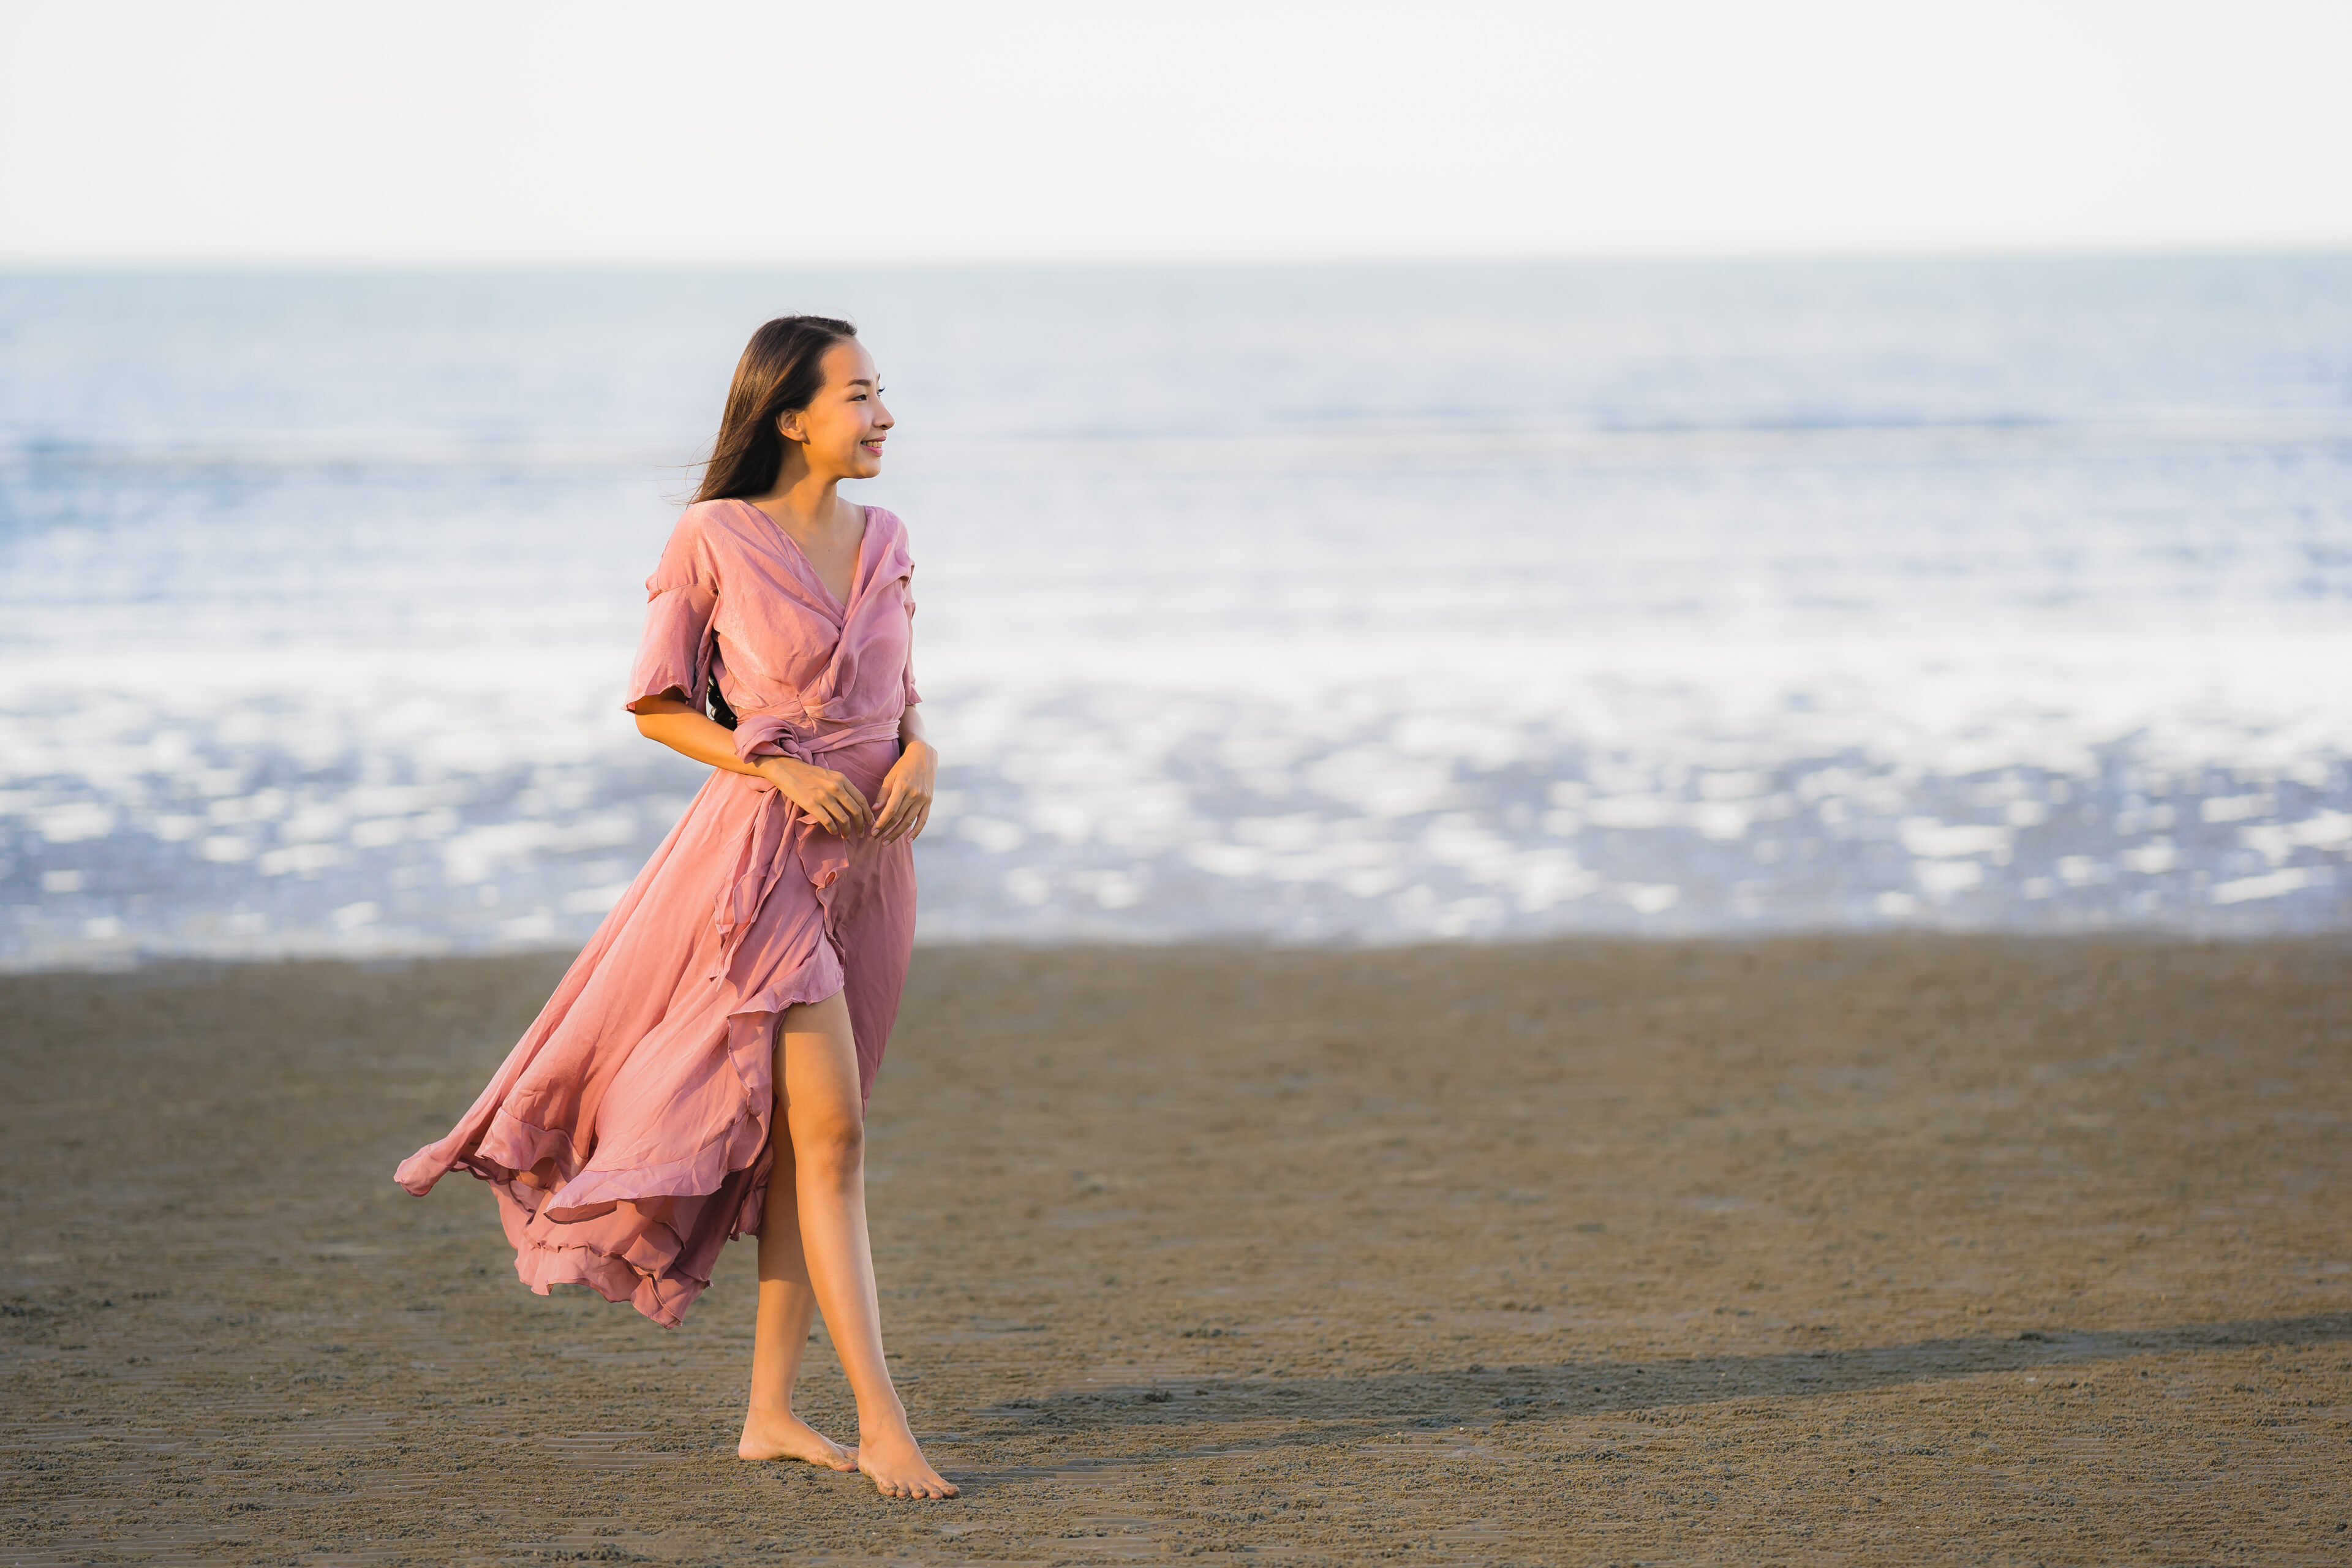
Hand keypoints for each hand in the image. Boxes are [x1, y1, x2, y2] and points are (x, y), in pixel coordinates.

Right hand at [758, 756, 872, 836]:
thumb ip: (842, 786)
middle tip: (861, 833)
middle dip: (861, 825)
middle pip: (856, 811)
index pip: (861, 799)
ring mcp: (824, 796)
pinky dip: (833, 829)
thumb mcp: (830, 775)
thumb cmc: (809, 774)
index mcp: (842, 779)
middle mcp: (836, 787)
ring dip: (847, 830)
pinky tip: (833, 832)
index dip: (868, 813)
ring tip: (846, 835)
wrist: (787, 770)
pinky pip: (828, 821)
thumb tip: (853, 802)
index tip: (870, 822)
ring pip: (843, 819)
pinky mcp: (812, 804)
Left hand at [871, 740, 936, 843]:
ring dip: (897, 834)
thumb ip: (883, 793)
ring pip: (909, 821)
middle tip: (874, 840)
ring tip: (886, 842)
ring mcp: (923, 799)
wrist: (924, 757)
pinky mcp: (929, 801)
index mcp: (902, 786)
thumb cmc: (903, 766)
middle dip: (885, 830)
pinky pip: (923, 820)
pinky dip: (916, 832)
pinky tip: (908, 841)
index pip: (890, 810)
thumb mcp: (891, 776)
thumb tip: (875, 810)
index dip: (881, 823)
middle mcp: (914, 794)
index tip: (872, 832)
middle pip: (898, 817)